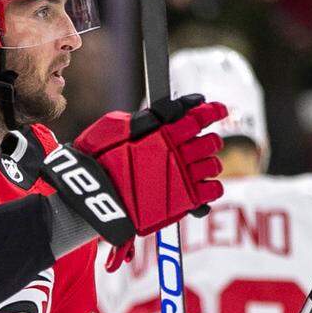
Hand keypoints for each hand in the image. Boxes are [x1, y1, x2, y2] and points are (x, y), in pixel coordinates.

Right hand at [41, 94, 224, 248]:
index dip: (213, 111)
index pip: (199, 117)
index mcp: (163, 132)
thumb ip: (146, 118)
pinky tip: (199, 186)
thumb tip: (175, 110)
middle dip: (208, 140)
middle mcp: (177, 155)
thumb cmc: (97, 158)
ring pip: (214, 166)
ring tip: (194, 167)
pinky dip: (210, 187)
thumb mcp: (114, 126)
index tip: (220, 109)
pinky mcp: (183, 203)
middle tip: (197, 144)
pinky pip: (212, 191)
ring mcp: (182, 180)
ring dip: (208, 164)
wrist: (91, 198)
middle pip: (211, 142)